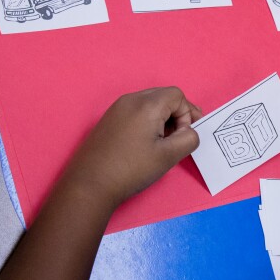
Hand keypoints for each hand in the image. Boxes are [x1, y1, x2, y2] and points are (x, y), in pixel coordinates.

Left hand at [62, 87, 200, 207]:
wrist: (90, 184)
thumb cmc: (132, 169)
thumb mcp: (168, 156)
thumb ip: (188, 139)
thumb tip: (189, 131)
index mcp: (146, 104)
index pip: (177, 95)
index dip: (187, 113)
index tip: (184, 136)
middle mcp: (130, 99)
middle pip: (163, 95)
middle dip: (176, 114)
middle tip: (179, 137)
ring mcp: (117, 108)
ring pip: (150, 102)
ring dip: (162, 117)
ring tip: (163, 141)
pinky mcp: (109, 118)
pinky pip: (136, 110)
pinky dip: (148, 120)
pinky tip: (145, 142)